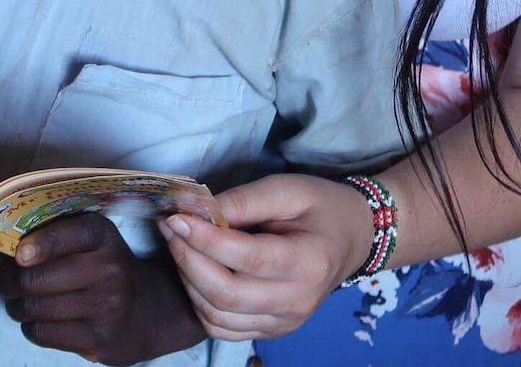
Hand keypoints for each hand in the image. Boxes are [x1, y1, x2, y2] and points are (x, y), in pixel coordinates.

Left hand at [0, 214, 204, 364]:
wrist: (149, 311)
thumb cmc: (107, 267)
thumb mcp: (95, 240)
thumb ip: (59, 234)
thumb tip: (8, 241)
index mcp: (103, 236)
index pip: (67, 236)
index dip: (38, 245)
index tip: (18, 254)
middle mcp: (108, 270)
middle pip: (38, 278)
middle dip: (9, 280)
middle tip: (3, 280)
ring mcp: (104, 308)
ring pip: (36, 308)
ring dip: (16, 306)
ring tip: (16, 301)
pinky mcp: (97, 341)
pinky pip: (44, 334)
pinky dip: (31, 327)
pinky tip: (36, 320)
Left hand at [159, 174, 374, 341]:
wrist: (352, 238)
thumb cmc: (320, 207)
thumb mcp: (287, 189)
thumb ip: (243, 200)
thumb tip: (196, 208)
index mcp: (308, 262)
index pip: (247, 258)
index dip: (205, 239)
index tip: (176, 216)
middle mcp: (297, 301)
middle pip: (227, 294)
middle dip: (188, 260)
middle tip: (169, 227)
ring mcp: (284, 322)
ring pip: (219, 317)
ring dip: (188, 281)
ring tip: (178, 244)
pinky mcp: (271, 330)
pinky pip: (223, 329)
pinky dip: (199, 303)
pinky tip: (193, 271)